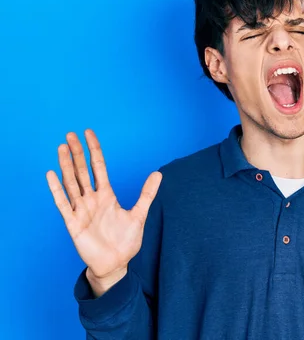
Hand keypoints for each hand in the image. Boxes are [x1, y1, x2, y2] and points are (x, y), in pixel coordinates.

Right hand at [46, 129, 161, 285]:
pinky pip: (63, 203)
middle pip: (82, 171)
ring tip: (62, 147)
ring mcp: (81, 210)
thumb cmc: (125, 241)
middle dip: (77, 153)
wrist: (115, 264)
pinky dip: (57, 189)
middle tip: (71, 134)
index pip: (98, 167)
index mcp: (106, 195)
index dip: (94, 150)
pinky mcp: (73, 223)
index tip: (89, 133)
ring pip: (72, 183)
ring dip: (66, 166)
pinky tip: (51, 174)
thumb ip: (146, 194)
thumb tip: (158, 173)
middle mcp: (92, 199)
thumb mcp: (139, 214)